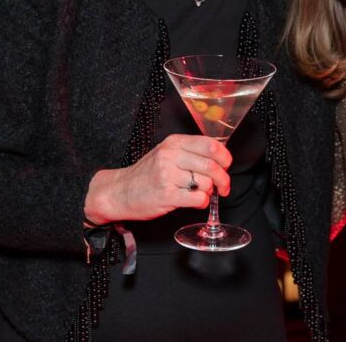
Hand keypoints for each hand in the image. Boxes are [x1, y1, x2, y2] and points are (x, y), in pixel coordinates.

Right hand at [84, 134, 231, 223]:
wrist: (119, 191)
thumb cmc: (146, 174)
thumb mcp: (166, 153)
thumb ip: (190, 152)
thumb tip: (219, 158)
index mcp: (174, 143)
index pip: (211, 145)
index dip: (225, 157)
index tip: (226, 166)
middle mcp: (171, 156)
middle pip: (212, 166)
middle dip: (224, 179)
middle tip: (224, 186)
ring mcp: (168, 176)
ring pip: (206, 183)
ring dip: (209, 192)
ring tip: (201, 194)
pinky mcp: (167, 195)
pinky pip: (197, 199)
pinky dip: (202, 202)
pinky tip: (195, 202)